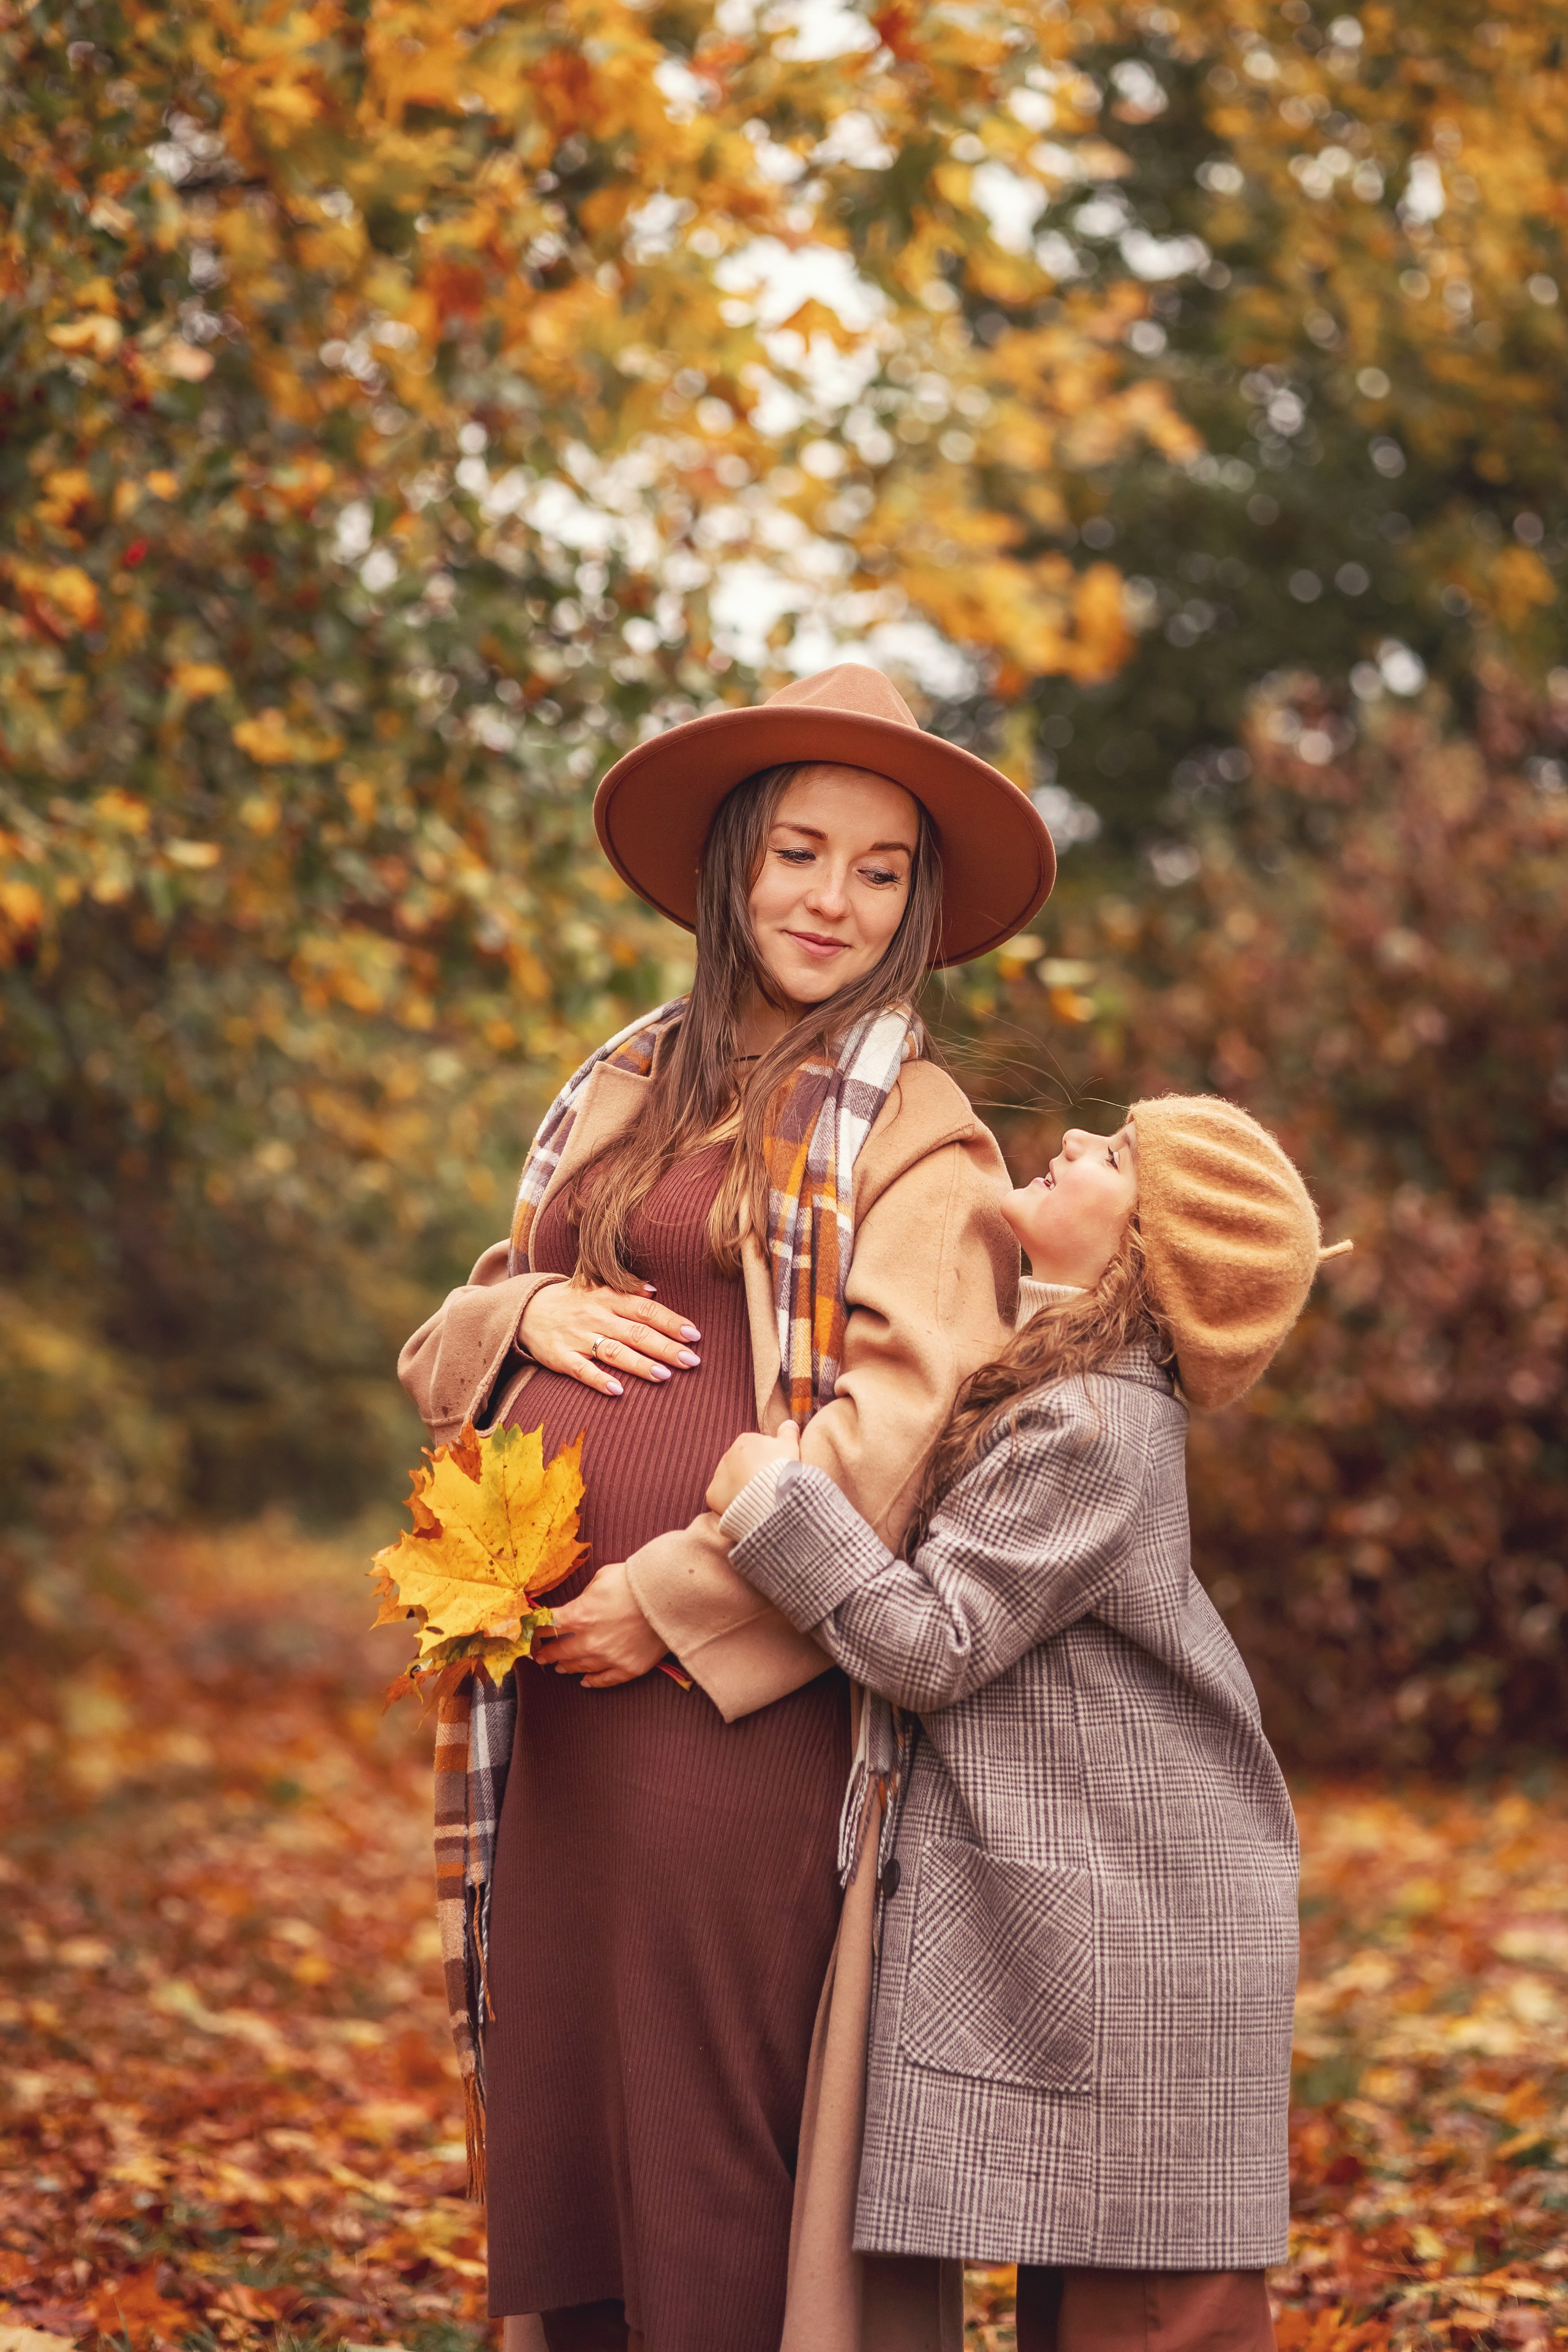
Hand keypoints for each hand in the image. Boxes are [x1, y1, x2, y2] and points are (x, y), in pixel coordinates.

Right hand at [519, 1279, 702, 1397]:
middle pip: (636, 1333)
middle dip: (665, 1347)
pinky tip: (617, 1391)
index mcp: (609, 1298)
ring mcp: (578, 1337)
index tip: (694, 1335)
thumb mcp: (599, 1288)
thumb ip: (627, 1291)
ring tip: (665, 1375)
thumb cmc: (575, 1302)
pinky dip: (598, 1380)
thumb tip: (655, 1291)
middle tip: (691, 1360)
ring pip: (613, 1352)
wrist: (526, 1309)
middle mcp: (596, 1316)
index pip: (646, 1310)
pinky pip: (582, 1370)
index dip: (671, 1322)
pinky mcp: (561, 1357)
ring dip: (639, 1364)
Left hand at [533, 1561, 668, 1688]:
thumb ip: (586, 1596)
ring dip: (567, 1667)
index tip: (532, 1634)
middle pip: (560, 1651)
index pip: (550, 1627)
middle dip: (547, 1653)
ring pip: (580, 1667)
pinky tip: (585, 1681)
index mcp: (580, 1614)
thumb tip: (580, 1605)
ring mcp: (610, 1657)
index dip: (538, 1631)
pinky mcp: (629, 1668)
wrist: (670, 1594)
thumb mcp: (602, 1577)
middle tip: (540, 1656)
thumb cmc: (636, 1579)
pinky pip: (605, 1680)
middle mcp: (590, 1640)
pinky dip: (593, 1682)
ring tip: (560, 1668)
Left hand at [705, 1422, 801, 1518]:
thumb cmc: (781, 1468)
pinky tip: (744, 1506)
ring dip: (740, 1487)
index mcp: (745, 1441)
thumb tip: (789, 1423)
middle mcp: (728, 1455)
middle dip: (750, 1473)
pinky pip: (721, 1498)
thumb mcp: (790, 1446)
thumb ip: (788, 1432)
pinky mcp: (713, 1494)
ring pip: (730, 1481)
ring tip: (756, 1497)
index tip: (773, 1471)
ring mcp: (719, 1475)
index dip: (765, 1462)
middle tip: (766, 1485)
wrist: (770, 1494)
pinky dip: (729, 1502)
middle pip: (740, 1465)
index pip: (754, 1450)